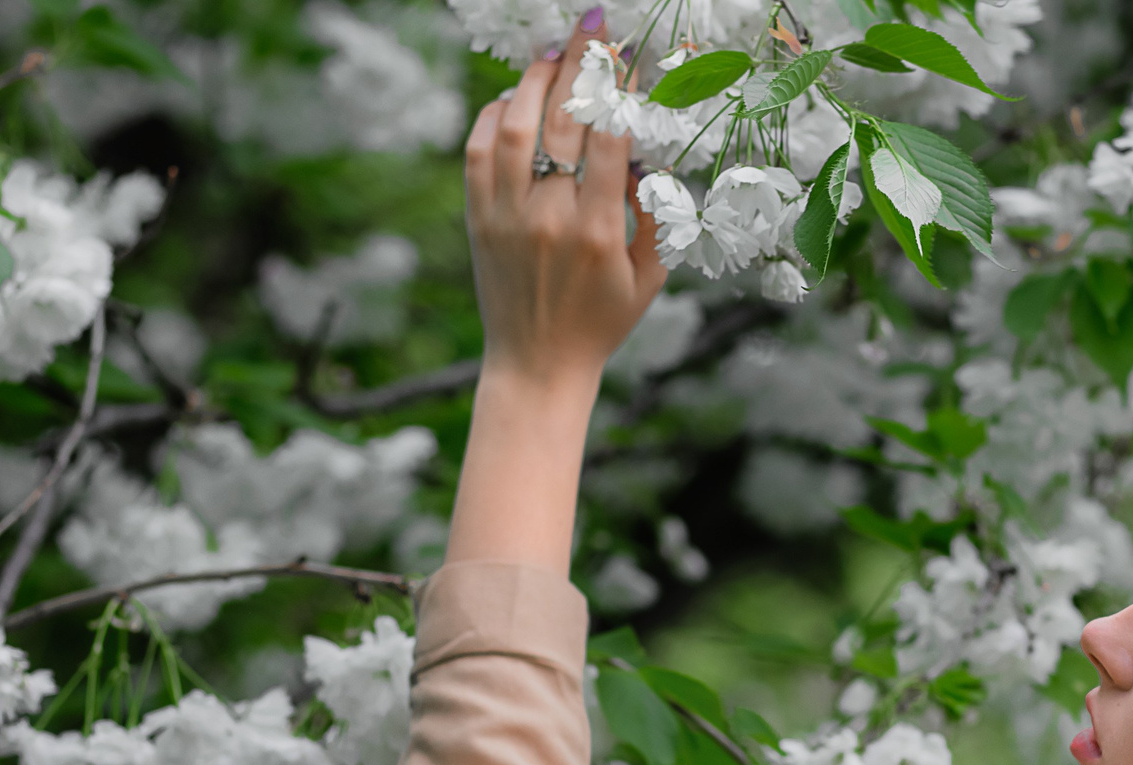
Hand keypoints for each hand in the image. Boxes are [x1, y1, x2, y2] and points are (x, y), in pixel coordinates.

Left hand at [463, 21, 667, 392]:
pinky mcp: (477, 217)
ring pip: (514, 126)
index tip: (627, 59)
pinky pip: (480, 150)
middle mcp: (549, 218)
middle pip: (562, 121)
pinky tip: (512, 99)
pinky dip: (494, 116)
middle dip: (579, 66)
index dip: (619, 92)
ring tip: (549, 53)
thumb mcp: (650, 277)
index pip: (610, 141)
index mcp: (599, 234)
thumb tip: (647, 152)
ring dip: (531, 81)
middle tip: (591, 28)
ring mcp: (507, 215)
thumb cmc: (603, 321)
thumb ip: (655, 215)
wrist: (538, 364)